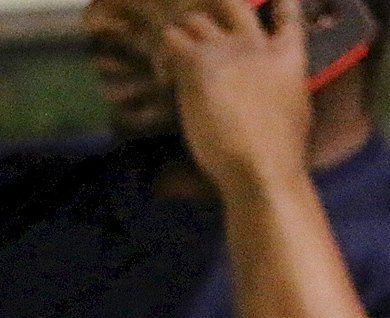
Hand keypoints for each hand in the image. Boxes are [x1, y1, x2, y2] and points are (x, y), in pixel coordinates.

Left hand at [157, 0, 311, 193]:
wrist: (262, 162)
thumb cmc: (279, 154)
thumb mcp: (293, 113)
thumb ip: (280, 94)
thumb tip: (273, 102)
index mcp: (287, 55)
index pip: (287, 13)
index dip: (278, 6)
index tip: (270, 5)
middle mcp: (255, 44)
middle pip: (233, 6)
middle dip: (214, 16)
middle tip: (198, 39)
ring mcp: (227, 49)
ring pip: (197, 20)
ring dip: (183, 37)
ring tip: (172, 63)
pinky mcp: (199, 63)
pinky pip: (171, 41)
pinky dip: (163, 55)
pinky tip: (163, 79)